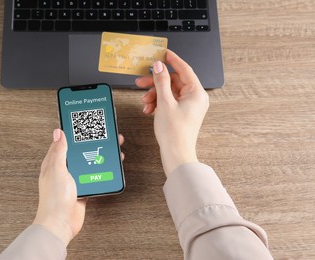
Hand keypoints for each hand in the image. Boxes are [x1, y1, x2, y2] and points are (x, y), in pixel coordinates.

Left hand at [33, 129, 124, 245]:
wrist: (61, 223)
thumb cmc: (54, 199)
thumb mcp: (57, 170)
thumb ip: (59, 151)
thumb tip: (59, 132)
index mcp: (54, 163)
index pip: (64, 142)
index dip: (74, 133)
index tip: (84, 125)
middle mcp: (63, 170)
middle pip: (80, 152)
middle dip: (93, 144)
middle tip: (107, 136)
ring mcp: (74, 180)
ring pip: (89, 163)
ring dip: (100, 156)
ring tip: (113, 149)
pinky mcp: (83, 188)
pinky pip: (94, 176)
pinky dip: (102, 170)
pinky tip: (109, 166)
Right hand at [135, 50, 208, 175]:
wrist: (176, 154)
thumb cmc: (175, 133)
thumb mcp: (165, 103)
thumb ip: (161, 81)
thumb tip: (159, 66)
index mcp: (197, 93)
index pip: (184, 70)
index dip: (172, 60)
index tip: (163, 53)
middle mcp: (195, 98)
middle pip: (173, 82)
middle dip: (156, 83)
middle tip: (141, 81)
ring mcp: (189, 106)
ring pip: (169, 92)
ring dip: (154, 95)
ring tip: (144, 102)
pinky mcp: (182, 113)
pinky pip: (169, 102)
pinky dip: (158, 103)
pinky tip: (148, 110)